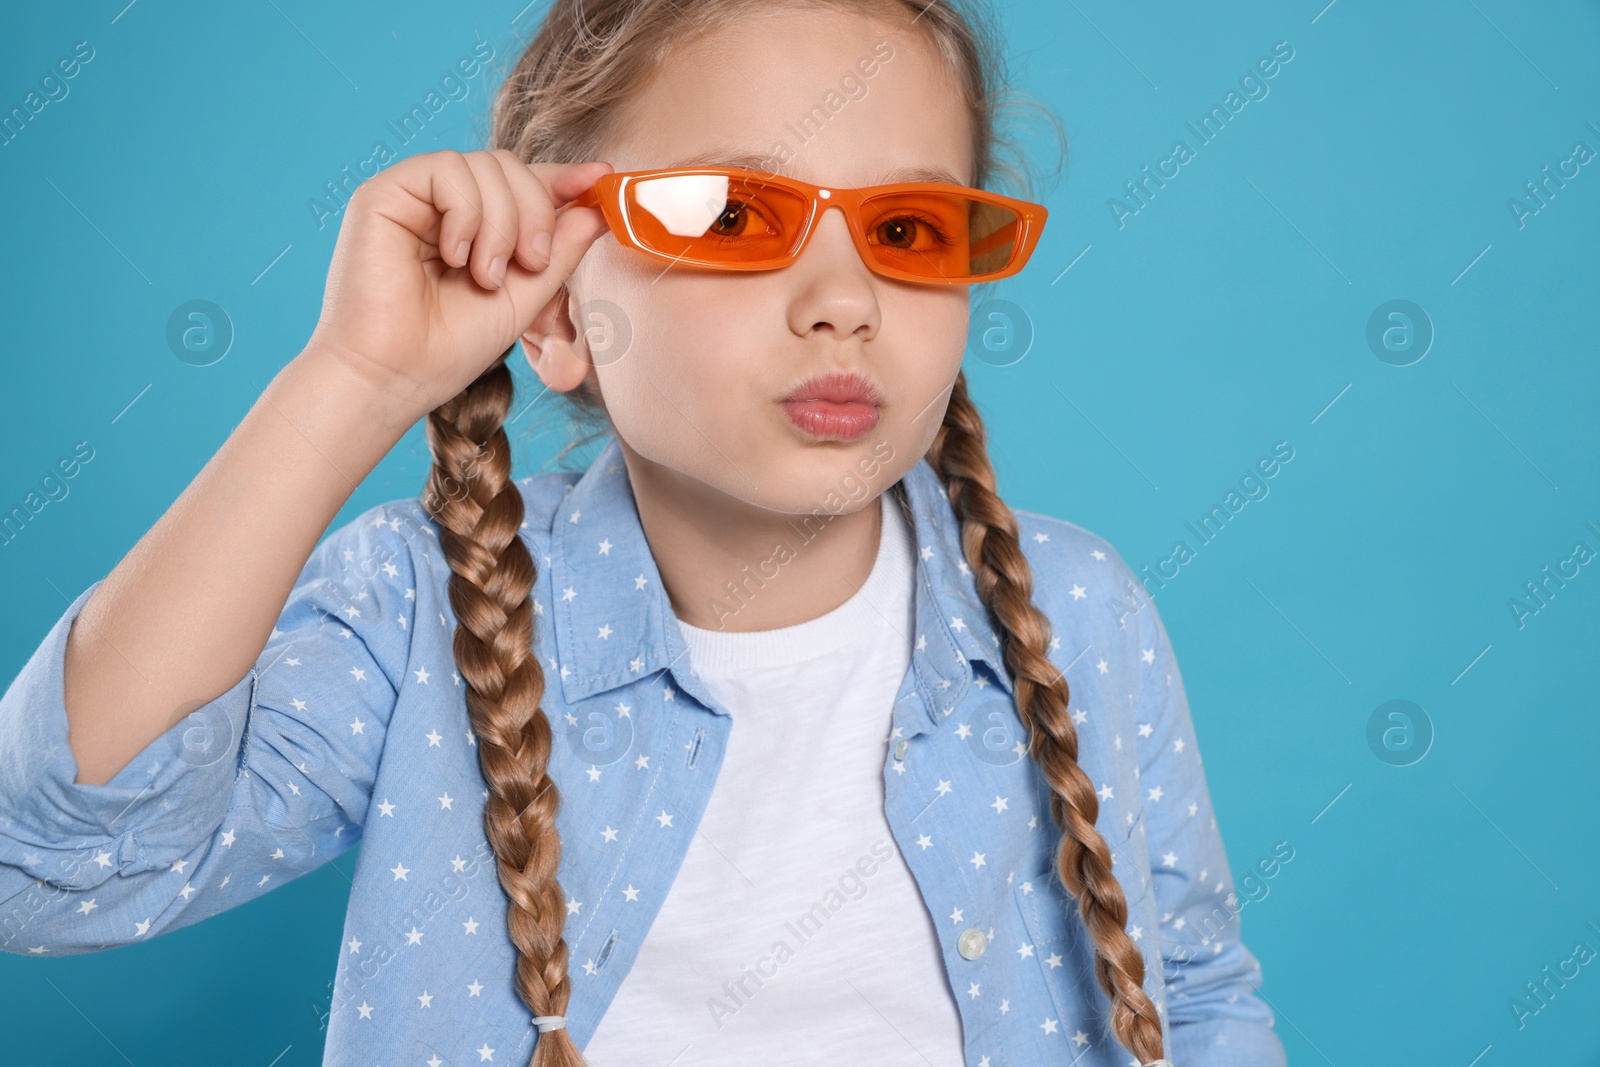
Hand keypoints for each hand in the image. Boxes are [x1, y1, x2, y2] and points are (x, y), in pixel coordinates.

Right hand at [303, 149, 612, 416]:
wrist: (392, 378)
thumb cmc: (447, 349)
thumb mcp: (524, 298)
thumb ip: (559, 252)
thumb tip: (596, 207)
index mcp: (472, 229)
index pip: (522, 184)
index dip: (563, 178)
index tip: (602, 177)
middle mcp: (441, 207)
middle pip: (510, 166)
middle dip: (537, 211)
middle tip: (531, 263)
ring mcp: (412, 197)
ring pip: (485, 165)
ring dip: (503, 222)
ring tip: (486, 275)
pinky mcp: (384, 193)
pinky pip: (448, 170)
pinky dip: (469, 214)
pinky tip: (457, 256)